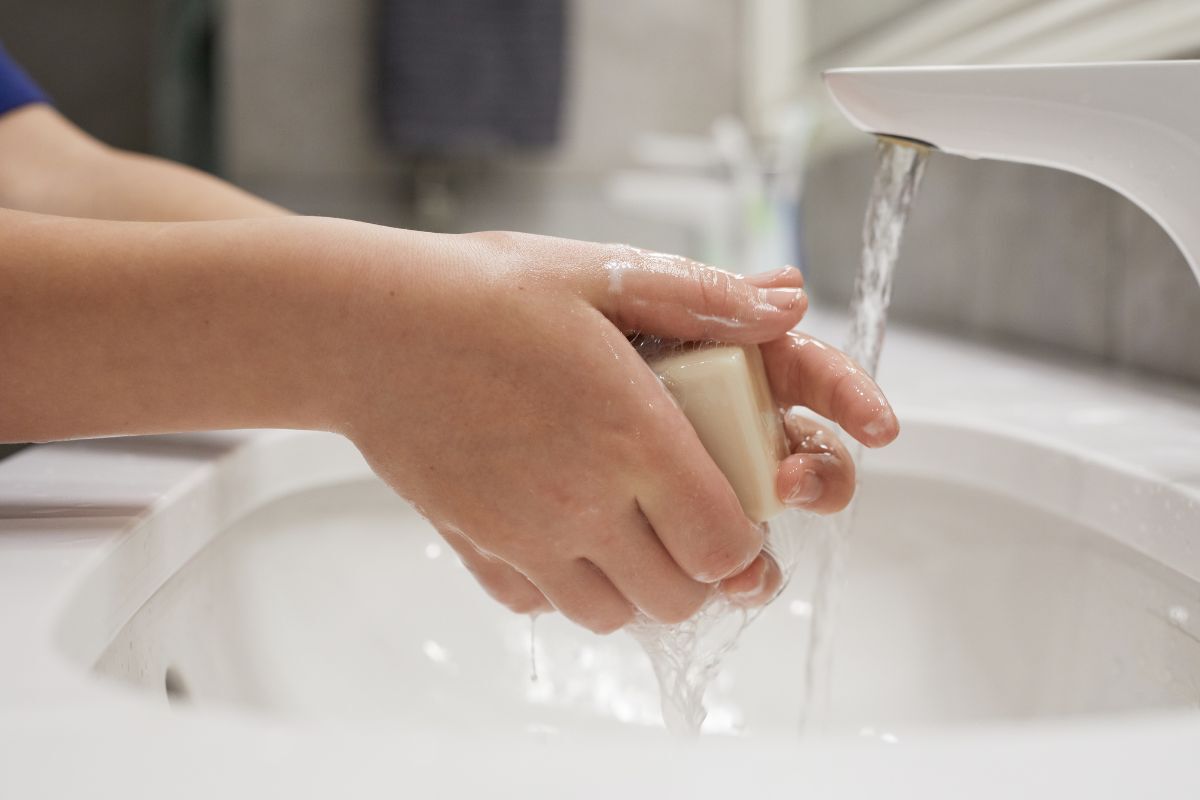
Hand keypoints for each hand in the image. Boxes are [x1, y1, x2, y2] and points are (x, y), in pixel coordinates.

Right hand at [341, 231, 895, 631]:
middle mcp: (582, 503)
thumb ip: (703, 298)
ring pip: (613, 616)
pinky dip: (567, 586)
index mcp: (630, 436)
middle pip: (678, 597)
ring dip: (639, 585)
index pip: (724, 543)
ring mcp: (524, 537)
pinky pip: (541, 606)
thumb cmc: (481, 292)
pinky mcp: (476, 548)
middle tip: (692, 519)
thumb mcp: (601, 273)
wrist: (364, 325)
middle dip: (702, 570)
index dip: (746, 536)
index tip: (736, 504)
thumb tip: (789, 306)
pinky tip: (564, 529)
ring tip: (633, 528)